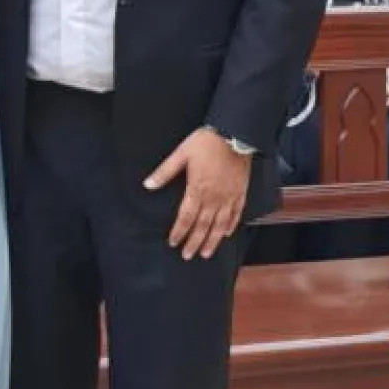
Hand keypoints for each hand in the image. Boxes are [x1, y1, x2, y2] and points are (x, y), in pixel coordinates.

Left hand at [144, 127, 251, 260]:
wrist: (235, 133)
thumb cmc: (206, 143)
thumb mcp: (181, 154)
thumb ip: (164, 172)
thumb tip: (147, 185)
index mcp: (197, 190)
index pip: (186, 217)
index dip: (179, 232)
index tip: (173, 243)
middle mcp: (214, 198)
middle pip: (203, 226)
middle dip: (194, 243)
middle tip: (188, 255)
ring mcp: (229, 197)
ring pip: (220, 225)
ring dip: (212, 241)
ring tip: (206, 253)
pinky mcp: (240, 192)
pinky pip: (236, 214)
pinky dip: (231, 226)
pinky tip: (226, 234)